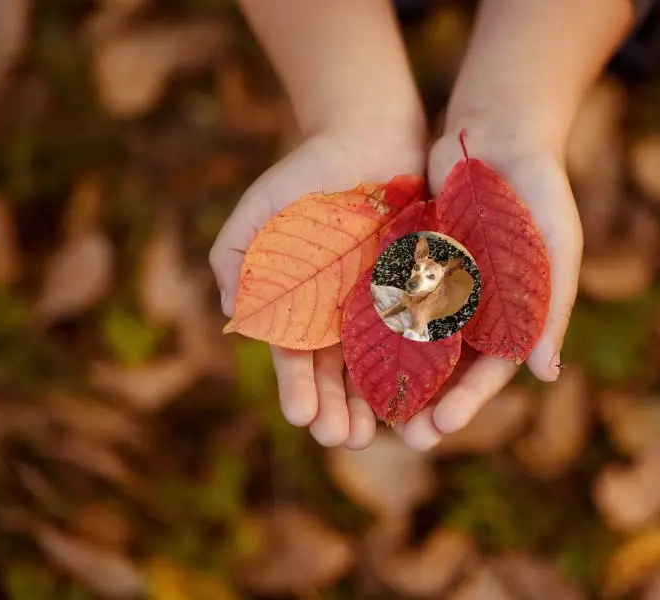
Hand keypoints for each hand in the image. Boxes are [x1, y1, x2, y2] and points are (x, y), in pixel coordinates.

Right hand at [210, 130, 424, 448]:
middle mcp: (344, 316)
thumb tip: (231, 316)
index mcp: (303, 306)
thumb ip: (236, 255)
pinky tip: (428, 393)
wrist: (370, 134)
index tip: (301, 416)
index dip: (298, 388)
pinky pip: (427, 335)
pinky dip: (426, 366)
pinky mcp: (425, 291)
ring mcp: (385, 306)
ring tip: (382, 432)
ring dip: (379, 403)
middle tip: (343, 439)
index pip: (297, 359)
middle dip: (339, 409)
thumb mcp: (261, 209)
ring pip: (382, 367)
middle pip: (340, 375)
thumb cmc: (308, 172)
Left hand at [392, 123, 582, 450]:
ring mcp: (440, 287)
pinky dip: (373, 328)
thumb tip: (545, 374)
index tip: (442, 427)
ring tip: (368, 411)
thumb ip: (551, 305)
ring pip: (413, 343)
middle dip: (427, 403)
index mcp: (512, 313)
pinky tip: (347, 353)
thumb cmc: (538, 189)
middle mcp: (473, 308)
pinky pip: (389, 302)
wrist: (497, 132)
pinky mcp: (408, 264)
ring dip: (395, 378)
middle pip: (448, 368)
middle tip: (402, 437)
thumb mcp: (555, 245)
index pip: (489, 370)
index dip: (468, 400)